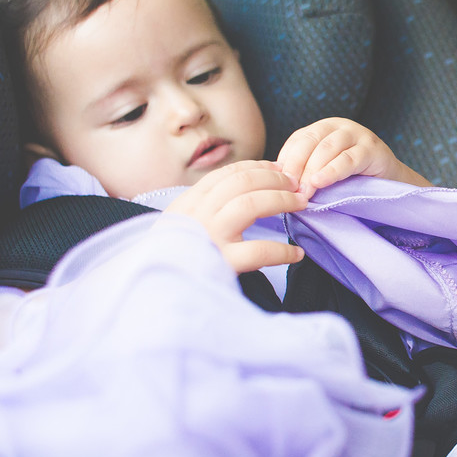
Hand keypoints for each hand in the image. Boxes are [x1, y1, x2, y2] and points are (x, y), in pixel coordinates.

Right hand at [164, 160, 306, 272]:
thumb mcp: (181, 225)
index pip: (227, 174)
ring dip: (281, 200)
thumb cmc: (173, 258)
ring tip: (301, 204)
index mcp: (188, 203)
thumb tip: (246, 191)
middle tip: (296, 183)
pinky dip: (283, 251)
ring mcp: (209, 236)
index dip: (258, 167)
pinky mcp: (222, 263)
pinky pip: (260, 250)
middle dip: (274, 179)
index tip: (279, 168)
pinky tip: (296, 254)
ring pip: (251, 204)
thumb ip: (205, 209)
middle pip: (242, 182)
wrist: (156, 290)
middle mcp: (197, 214)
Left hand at [276, 118, 430, 197]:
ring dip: (312, 171)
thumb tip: (273, 182)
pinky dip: (332, 171)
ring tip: (304, 192)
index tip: (276, 186)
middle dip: (296, 167)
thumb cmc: (351, 180)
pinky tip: (321, 182)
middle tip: (288, 191)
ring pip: (327, 148)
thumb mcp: (323, 171)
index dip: (285, 162)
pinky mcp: (372, 149)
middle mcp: (338, 126)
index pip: (297, 141)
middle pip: (309, 142)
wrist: (390, 184)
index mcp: (321, 128)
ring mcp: (357, 134)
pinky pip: (348, 159)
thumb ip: (303, 171)